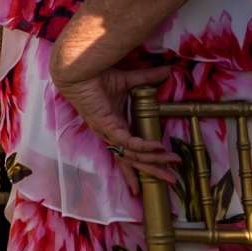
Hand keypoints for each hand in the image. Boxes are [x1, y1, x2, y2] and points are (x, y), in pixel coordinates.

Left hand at [51, 63, 180, 182]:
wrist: (79, 70)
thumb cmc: (98, 78)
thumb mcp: (129, 82)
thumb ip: (148, 79)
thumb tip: (168, 70)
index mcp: (116, 128)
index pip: (130, 153)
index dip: (142, 166)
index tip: (156, 178)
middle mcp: (111, 134)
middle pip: (133, 160)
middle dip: (153, 171)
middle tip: (172, 180)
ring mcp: (107, 131)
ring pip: (132, 154)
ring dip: (153, 160)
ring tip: (171, 162)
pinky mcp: (105, 125)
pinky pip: (126, 141)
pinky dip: (142, 145)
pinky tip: (157, 147)